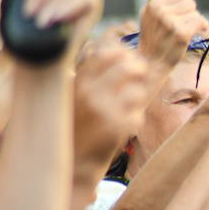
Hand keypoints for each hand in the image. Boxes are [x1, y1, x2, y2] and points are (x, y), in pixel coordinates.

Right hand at [72, 31, 150, 165]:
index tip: (127, 57)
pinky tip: (122, 126)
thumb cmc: (71, 123)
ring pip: (137, 92)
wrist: (69, 160)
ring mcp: (105, 111)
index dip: (122, 53)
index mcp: (78, 81)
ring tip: (127, 106)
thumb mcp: (70, 94)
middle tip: (139, 74)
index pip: (106, 54)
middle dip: (139, 69)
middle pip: (129, 68)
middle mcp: (91, 93)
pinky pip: (138, 116)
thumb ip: (86, 73)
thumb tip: (109, 49)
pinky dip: (133, 120)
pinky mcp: (117, 130)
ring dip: (137, 98)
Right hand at [138, 0, 208, 68]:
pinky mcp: (182, 33)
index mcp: (154, 4)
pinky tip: (198, 32)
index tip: (180, 14)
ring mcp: (171, 22)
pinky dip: (203, 27)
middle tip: (185, 24)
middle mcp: (161, 11)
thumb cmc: (153, 38)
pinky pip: (200, 21)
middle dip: (190, 13)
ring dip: (195, 22)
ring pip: (196, 13)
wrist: (152, 62)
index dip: (183, 3)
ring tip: (188, 31)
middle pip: (190, 2)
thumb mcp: (151, 16)